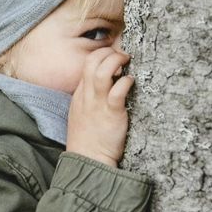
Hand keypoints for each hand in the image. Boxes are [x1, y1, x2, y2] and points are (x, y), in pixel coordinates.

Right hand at [66, 48, 134, 166]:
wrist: (88, 158)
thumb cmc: (88, 137)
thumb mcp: (81, 112)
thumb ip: (90, 95)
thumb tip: (106, 81)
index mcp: (80, 93)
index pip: (87, 63)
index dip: (101, 55)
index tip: (113, 58)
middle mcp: (87, 95)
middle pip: (93, 61)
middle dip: (109, 52)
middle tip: (122, 56)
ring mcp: (98, 103)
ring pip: (103, 71)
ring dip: (117, 61)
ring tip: (126, 62)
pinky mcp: (112, 113)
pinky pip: (117, 91)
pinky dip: (126, 82)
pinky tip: (131, 82)